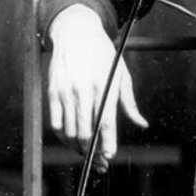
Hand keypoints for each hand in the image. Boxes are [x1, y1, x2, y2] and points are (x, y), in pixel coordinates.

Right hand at [46, 5, 147, 171]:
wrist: (76, 32)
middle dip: (92, 152)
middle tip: (99, 162)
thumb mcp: (121, 74)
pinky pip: (55, 123)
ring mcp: (66, 91)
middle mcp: (84, 90)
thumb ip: (129, 103)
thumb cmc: (103, 55)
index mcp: (105, 86)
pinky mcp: (52, 91)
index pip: (106, 123)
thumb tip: (142, 124)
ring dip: (77, 147)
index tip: (109, 156)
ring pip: (69, 131)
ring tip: (86, 153)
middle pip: (86, 132)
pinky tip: (71, 139)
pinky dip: (63, 136)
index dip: (107, 144)